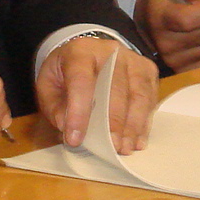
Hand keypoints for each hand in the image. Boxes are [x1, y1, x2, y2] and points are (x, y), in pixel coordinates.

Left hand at [35, 35, 157, 152]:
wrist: (88, 52)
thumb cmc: (67, 72)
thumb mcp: (49, 85)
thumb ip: (55, 107)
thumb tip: (69, 129)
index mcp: (79, 52)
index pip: (80, 81)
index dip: (79, 112)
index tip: (75, 139)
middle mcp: (109, 51)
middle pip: (115, 88)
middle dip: (113, 122)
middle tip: (111, 147)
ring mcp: (132, 59)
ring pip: (138, 94)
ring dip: (133, 125)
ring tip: (126, 148)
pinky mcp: (147, 69)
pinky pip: (150, 98)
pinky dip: (144, 122)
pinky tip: (137, 140)